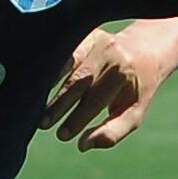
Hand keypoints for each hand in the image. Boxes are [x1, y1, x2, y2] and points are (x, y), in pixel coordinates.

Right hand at [40, 21, 177, 147]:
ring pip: (66, 64)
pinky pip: (62, 50)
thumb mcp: (133, 112)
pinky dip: (49, 65)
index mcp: (123, 73)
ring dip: (48, 84)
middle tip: (42, 124)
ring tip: (32, 104)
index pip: (95, 99)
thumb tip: (82, 146)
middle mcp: (109, 52)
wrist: (144, 50)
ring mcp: (95, 38)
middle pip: (78, 81)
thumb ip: (112, 132)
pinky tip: (35, 80)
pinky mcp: (83, 32)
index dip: (77, 118)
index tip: (62, 136)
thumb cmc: (135, 89)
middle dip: (59, 105)